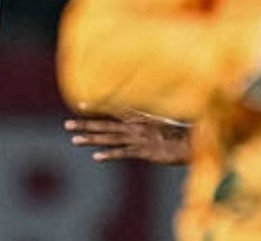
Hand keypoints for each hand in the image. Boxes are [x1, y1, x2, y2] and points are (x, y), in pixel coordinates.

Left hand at [65, 114, 190, 164]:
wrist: (193, 141)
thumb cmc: (179, 133)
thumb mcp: (161, 123)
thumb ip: (148, 121)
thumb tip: (138, 121)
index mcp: (139, 117)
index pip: (113, 108)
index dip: (97, 106)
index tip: (80, 104)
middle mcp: (135, 125)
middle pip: (105, 124)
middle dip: (85, 123)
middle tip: (66, 125)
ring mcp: (138, 138)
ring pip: (109, 138)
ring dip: (91, 138)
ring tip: (74, 139)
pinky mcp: (144, 151)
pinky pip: (123, 152)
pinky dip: (110, 154)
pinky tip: (96, 157)